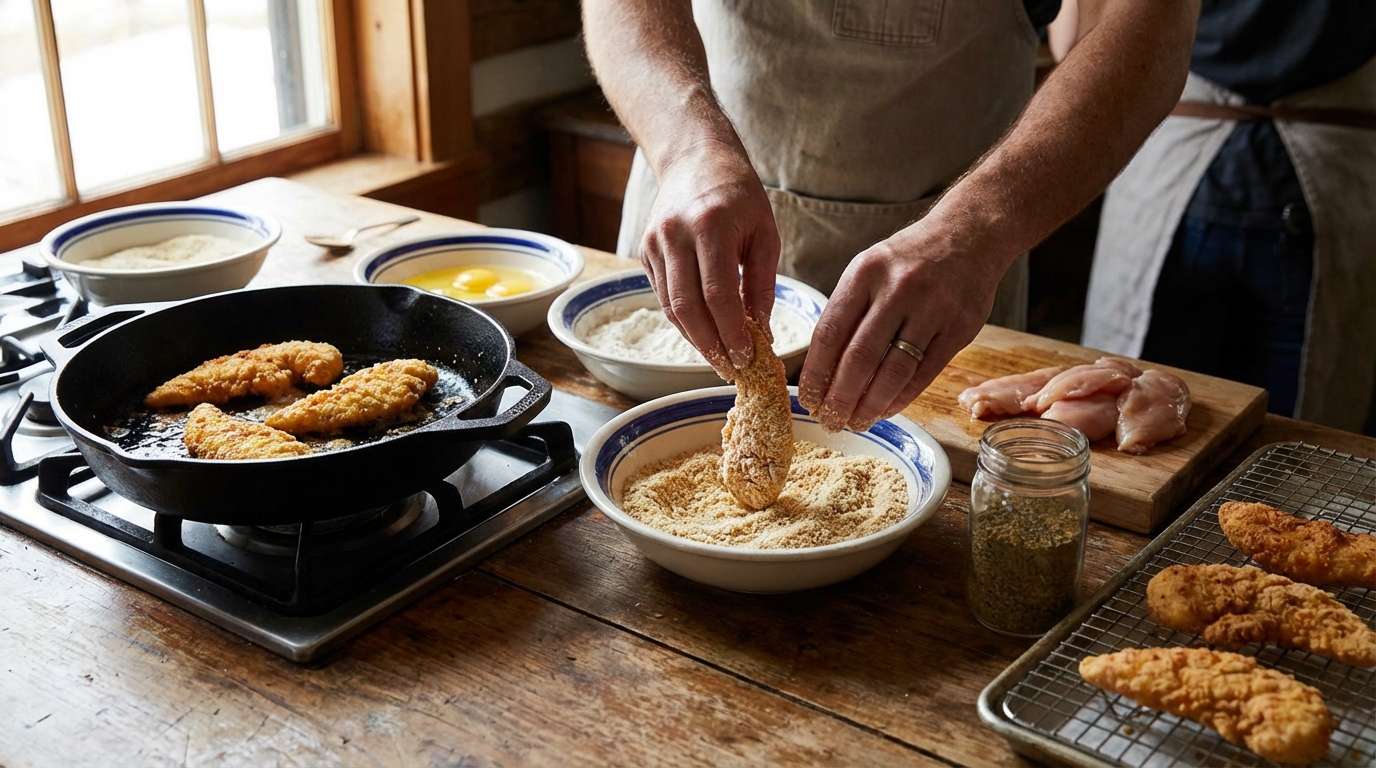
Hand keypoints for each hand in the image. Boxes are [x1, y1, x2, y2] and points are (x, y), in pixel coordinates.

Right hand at [639, 140, 780, 378]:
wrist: (695, 158)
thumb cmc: (739, 195)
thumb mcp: (764, 233)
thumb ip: (761, 284)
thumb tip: (762, 333)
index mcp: (709, 225)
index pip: (717, 293)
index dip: (731, 332)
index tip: (747, 358)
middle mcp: (675, 235)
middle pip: (687, 307)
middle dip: (710, 346)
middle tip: (731, 369)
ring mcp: (654, 243)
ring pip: (671, 307)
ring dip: (696, 339)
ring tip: (720, 358)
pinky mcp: (644, 251)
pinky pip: (664, 297)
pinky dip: (684, 321)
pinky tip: (704, 334)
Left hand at [797, 222, 1002, 430]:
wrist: (969, 235)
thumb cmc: (908, 260)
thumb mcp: (869, 269)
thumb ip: (848, 311)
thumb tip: (821, 368)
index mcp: (864, 273)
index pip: (830, 333)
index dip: (816, 373)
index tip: (808, 399)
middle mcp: (897, 290)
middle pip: (859, 357)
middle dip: (839, 397)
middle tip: (830, 421)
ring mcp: (931, 309)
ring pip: (893, 371)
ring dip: (870, 405)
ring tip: (856, 422)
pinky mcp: (959, 328)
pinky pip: (924, 374)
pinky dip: (902, 397)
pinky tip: (886, 410)